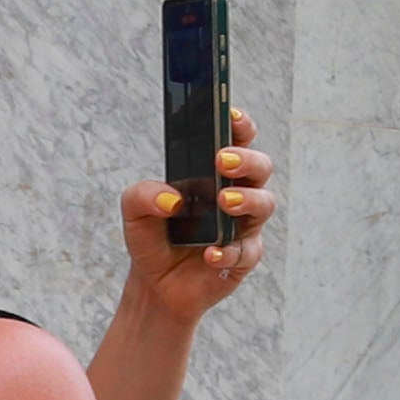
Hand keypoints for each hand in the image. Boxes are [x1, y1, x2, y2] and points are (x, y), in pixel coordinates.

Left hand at [121, 111, 276, 319]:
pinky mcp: (243, 258)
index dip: (241, 125)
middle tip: (222, 161)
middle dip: (246, 159)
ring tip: (223, 202)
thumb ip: (142, 194)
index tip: (231, 115)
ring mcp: (243, 226)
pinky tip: (210, 252)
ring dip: (247, 199)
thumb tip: (171, 199)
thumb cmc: (153, 237)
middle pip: (260, 167)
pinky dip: (229, 251)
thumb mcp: (134, 210)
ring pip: (265, 203)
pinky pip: (247, 251)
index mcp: (214, 174)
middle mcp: (236, 194)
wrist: (156, 284)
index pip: (237, 140)